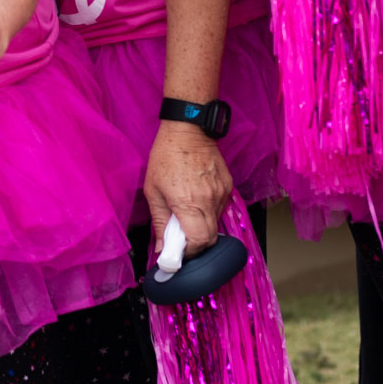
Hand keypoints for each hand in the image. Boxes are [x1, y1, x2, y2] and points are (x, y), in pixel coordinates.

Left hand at [145, 120, 232, 251]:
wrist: (189, 129)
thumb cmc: (166, 156)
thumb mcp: (154, 190)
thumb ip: (159, 222)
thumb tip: (161, 248)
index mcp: (189, 203)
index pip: (198, 242)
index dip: (189, 253)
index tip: (178, 254)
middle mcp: (209, 200)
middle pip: (210, 238)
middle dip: (196, 245)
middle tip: (181, 240)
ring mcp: (222, 193)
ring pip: (216, 223)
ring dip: (202, 227)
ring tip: (187, 216)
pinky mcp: (228, 185)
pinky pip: (220, 208)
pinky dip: (209, 212)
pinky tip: (196, 201)